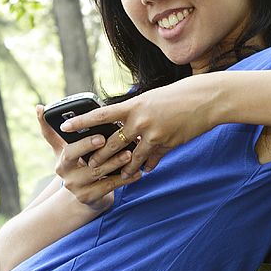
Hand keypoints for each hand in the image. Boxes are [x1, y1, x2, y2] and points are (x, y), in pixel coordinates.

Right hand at [36, 105, 141, 211]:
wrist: (81, 193)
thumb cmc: (75, 163)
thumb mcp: (62, 148)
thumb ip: (52, 129)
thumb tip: (38, 107)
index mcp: (62, 161)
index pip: (70, 151)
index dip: (84, 144)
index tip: (100, 137)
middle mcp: (67, 176)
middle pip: (88, 165)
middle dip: (105, 155)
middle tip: (121, 146)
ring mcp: (78, 189)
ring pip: (101, 175)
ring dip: (117, 164)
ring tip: (131, 154)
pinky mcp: (90, 198)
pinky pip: (110, 187)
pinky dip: (125, 179)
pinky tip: (137, 172)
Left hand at [59, 78, 214, 177]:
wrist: (206, 100)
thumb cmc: (178, 95)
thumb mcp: (151, 99)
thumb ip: (135, 112)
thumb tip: (123, 124)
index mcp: (133, 105)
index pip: (100, 115)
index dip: (81, 122)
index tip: (64, 127)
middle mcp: (140, 121)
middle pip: (112, 145)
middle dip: (100, 158)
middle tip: (90, 165)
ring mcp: (153, 135)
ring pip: (131, 159)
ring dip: (123, 168)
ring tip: (118, 175)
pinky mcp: (166, 146)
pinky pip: (151, 161)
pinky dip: (146, 166)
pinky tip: (144, 171)